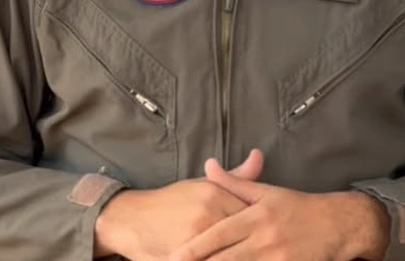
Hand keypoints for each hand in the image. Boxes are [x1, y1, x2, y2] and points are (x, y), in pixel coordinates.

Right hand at [94, 150, 264, 259]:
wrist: (130, 219)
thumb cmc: (171, 202)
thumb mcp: (203, 185)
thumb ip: (236, 177)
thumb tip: (260, 155)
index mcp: (214, 196)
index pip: (252, 214)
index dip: (264, 226)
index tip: (274, 234)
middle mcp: (205, 217)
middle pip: (244, 237)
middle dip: (257, 247)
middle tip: (271, 250)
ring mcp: (193, 241)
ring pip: (230, 253)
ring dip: (242, 255)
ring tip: (254, 256)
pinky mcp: (180, 258)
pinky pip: (210, 260)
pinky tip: (227, 259)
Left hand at [166, 154, 372, 260]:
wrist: (337, 224)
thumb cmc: (296, 208)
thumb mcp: (265, 192)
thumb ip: (233, 182)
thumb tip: (208, 165)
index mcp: (255, 217)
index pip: (217, 235)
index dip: (194, 248)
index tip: (173, 257)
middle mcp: (264, 239)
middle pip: (224, 259)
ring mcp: (277, 258)